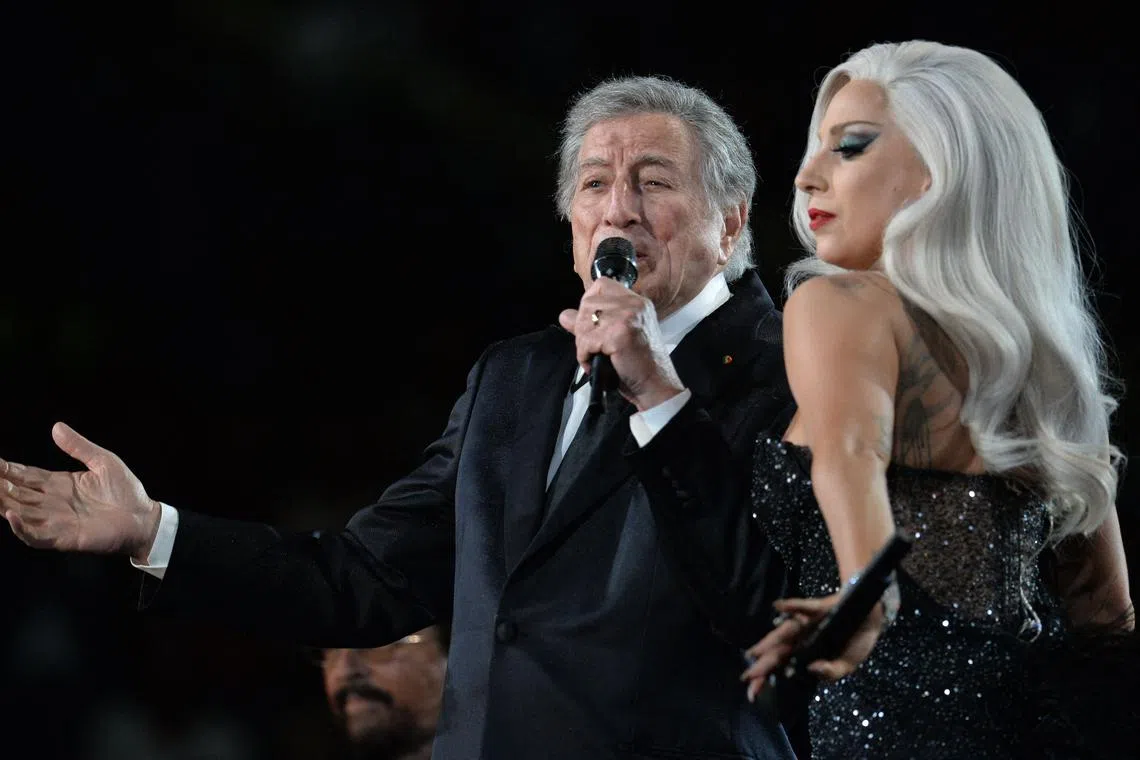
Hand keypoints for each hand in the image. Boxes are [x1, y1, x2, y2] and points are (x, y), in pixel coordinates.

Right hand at [1, 422, 160, 559]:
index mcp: (59, 484)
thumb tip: (56, 426)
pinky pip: (35, 535)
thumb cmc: (126, 490)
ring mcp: (55, 521)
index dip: (7, 469)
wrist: (144, 517)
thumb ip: (78, 446)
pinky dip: (21, 528)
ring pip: (19, 512)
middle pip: (16, 493)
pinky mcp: (63, 537)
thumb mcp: (102, 461)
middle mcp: (51, 502)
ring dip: (3, 503)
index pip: (25, 476)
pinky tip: (10, 515)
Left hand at [558, 278, 684, 410]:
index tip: (590, 324)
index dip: (589, 303)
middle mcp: (634, 304)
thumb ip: (591, 322)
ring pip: (585, 321)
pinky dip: (585, 356)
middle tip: (592, 346)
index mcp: (636, 302)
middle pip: (588, 303)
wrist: (655, 384)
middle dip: (582, 328)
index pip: (601, 285)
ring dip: (583, 343)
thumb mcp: (616, 336)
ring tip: (594, 356)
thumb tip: (565, 315)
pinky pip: (587, 341)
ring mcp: (627, 317)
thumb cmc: (639, 364)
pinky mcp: (619, 334)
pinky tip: (595, 363)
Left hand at [740, 594, 883, 701]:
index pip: (782, 668)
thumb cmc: (855, 642)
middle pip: (778, 652)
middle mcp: (802, 639)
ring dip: (771, 640)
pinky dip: (792, 606)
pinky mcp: (818, 608)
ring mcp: (808, 623)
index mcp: (805, 654)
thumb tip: (812, 670)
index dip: (767, 679)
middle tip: (747, 676)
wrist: (871, 616)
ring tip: (755, 652)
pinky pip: (804, 607)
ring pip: (786, 632)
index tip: (752, 693)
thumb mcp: (848, 664)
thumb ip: (832, 672)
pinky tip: (777, 606)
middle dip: (763, 665)